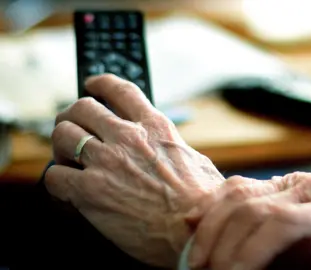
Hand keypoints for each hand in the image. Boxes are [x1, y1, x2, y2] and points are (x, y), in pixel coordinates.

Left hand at [44, 74, 223, 267]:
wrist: (197, 227)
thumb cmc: (203, 199)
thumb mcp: (195, 159)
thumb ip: (173, 148)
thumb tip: (169, 151)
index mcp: (155, 127)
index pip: (120, 90)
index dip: (101, 83)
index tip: (93, 85)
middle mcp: (127, 137)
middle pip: (82, 108)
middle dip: (72, 116)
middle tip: (72, 126)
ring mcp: (106, 161)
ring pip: (63, 135)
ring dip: (61, 146)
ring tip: (66, 158)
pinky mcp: (90, 191)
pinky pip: (55, 176)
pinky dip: (57, 181)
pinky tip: (66, 189)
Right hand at [188, 166, 310, 269]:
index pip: (281, 223)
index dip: (250, 252)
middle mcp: (307, 187)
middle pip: (251, 210)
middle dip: (221, 248)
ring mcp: (290, 180)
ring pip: (237, 195)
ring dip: (210, 228)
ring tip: (195, 262)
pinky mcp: (279, 180)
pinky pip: (237, 187)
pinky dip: (212, 206)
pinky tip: (196, 226)